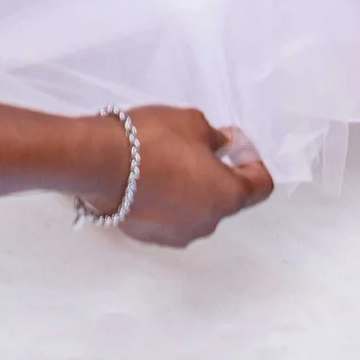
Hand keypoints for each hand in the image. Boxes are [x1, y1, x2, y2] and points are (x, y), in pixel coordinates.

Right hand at [95, 107, 273, 246]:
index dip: (253, 160)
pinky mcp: (150, 236)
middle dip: (219, 172)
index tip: (235, 144)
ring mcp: (177, 234)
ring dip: (192, 188)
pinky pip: (170, 217)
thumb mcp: (193, 122)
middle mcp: (207, 223)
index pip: (260, 185)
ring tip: (169, 160)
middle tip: (199, 145)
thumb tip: (223, 146)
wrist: (99, 163)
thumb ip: (216, 138)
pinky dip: (169, 199)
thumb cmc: (151, 140)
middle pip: (227, 198)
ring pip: (197, 209)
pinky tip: (150, 176)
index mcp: (227, 196)